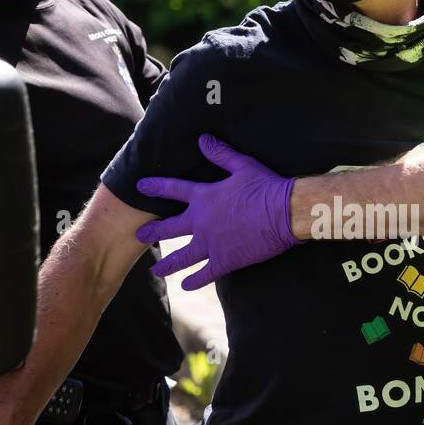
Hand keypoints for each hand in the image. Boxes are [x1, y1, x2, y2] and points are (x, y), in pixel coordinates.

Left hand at [135, 134, 299, 287]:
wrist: (284, 213)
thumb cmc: (266, 187)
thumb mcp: (242, 166)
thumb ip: (220, 154)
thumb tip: (203, 138)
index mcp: (204, 197)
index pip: (173, 189)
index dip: (155, 187)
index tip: (140, 187)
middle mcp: (201, 222)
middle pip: (170, 228)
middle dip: (153, 231)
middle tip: (138, 235)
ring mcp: (211, 244)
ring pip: (182, 257)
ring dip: (167, 264)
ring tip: (156, 270)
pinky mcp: (225, 260)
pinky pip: (205, 274)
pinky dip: (194, 281)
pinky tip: (185, 286)